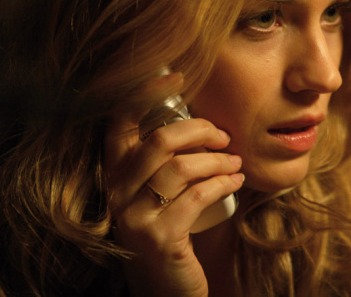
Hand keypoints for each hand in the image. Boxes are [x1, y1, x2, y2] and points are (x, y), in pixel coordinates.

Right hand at [103, 75, 243, 296]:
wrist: (165, 288)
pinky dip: (223, 183)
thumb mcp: (158, 191)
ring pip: (180, 168)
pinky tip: (236, 182)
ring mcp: (133, 216)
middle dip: (200, 131)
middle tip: (224, 136)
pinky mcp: (158, 238)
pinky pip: (196, 197)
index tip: (177, 75)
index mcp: (114, 172)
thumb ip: (167, 159)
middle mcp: (115, 192)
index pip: (120, 121)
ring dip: (217, 160)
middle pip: (159, 141)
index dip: (145, 93)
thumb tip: (205, 121)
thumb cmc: (168, 229)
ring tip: (236, 164)